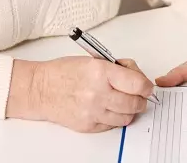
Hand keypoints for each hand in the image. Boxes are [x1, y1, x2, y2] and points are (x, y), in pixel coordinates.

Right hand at [5, 56, 153, 132]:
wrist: (40, 89)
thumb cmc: (64, 72)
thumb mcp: (94, 60)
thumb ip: (118, 69)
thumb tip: (138, 78)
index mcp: (101, 72)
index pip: (138, 84)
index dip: (146, 86)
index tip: (146, 86)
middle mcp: (98, 93)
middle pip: (135, 103)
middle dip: (141, 100)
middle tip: (138, 96)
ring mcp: (93, 112)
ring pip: (126, 117)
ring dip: (129, 111)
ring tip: (123, 102)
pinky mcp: (88, 125)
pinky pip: (112, 125)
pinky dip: (114, 118)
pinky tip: (108, 109)